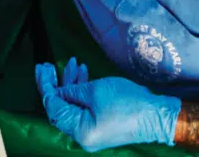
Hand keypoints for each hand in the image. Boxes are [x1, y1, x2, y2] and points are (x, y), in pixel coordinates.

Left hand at [36, 58, 180, 151]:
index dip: (46, 87)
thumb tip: (55, 91)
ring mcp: (92, 130)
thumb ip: (71, 91)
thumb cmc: (127, 102)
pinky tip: (83, 72)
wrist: (156, 114)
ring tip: (74, 63)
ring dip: (70, 83)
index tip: (42, 68)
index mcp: (80, 131)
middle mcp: (83, 135)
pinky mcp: (100, 124)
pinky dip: (81, 90)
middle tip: (48, 65)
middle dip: (55, 84)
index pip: (54, 108)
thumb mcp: (95, 91)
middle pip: (61, 107)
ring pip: (73, 105)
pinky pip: (83, 107)